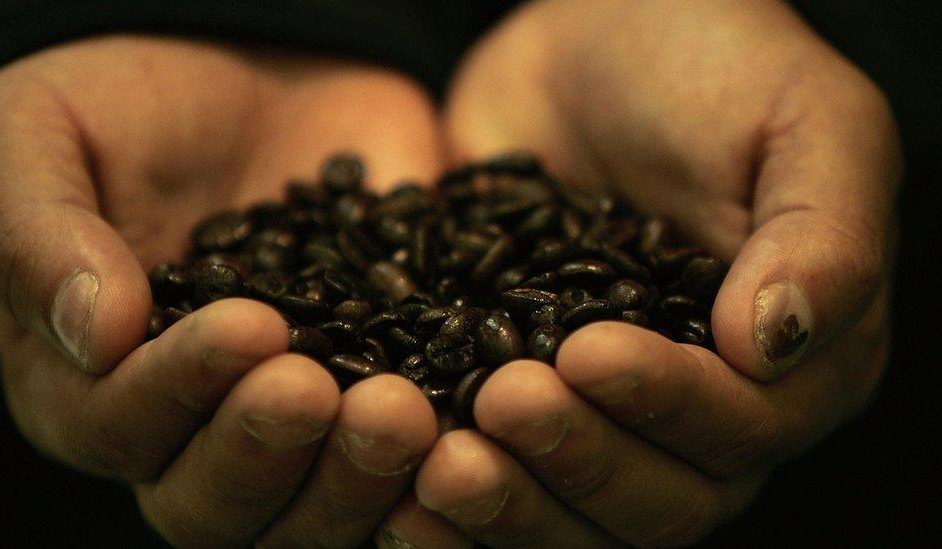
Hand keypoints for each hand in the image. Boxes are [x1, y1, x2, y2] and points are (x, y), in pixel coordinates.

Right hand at [0, 36, 442, 546]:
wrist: (260, 75)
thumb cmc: (128, 103)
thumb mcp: (42, 136)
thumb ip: (40, 237)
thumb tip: (96, 337)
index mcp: (91, 383)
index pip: (122, 429)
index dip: (181, 392)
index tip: (250, 326)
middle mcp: (191, 427)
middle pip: (215, 506)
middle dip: (269, 455)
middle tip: (321, 390)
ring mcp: (291, 420)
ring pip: (310, 512)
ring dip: (355, 481)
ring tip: (402, 413)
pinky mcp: (376, 392)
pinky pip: (402, 466)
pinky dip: (432, 466)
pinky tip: (465, 429)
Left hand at [381, 1, 900, 545]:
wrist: (596, 41)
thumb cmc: (715, 68)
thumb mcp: (805, 121)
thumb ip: (823, 237)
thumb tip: (777, 344)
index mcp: (790, 362)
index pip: (741, 431)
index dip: (668, 407)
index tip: (588, 353)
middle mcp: (702, 411)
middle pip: (659, 499)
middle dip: (580, 461)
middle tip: (503, 404)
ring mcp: (608, 415)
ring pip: (577, 515)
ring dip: (513, 504)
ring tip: (445, 462)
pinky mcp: (524, 395)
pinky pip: (501, 478)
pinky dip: (456, 502)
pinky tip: (407, 488)